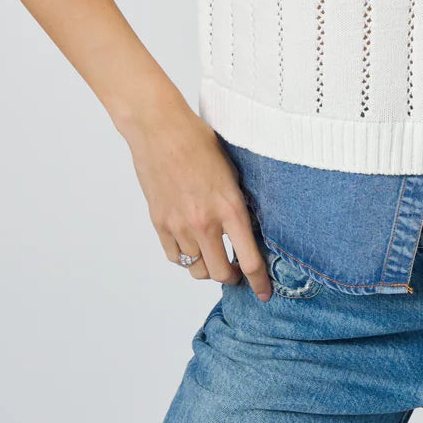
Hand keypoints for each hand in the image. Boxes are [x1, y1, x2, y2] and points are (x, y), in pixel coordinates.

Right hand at [122, 103, 272, 301]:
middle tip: (236, 270)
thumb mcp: (232, 171)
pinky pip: (175, 258)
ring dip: (208, 267)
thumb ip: (238, 203)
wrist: (160, 129)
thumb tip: (248, 228)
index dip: (259, 282)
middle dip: (233, 277)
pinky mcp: (159, 223)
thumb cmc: (199, 142)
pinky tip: (191, 245)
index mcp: (230, 207)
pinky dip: (185, 258)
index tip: (263, 293)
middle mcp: (204, 223)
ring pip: (196, 269)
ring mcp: (179, 226)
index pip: (250, 259)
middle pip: (221, 274)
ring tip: (213, 254)